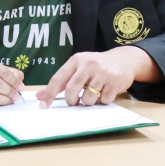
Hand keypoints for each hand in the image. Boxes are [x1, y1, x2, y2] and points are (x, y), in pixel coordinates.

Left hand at [36, 46, 160, 107]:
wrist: (123, 60)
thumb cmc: (95, 66)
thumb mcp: (77, 67)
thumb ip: (60, 81)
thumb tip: (40, 95)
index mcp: (76, 60)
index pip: (58, 79)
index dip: (49, 94)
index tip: (43, 105)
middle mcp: (88, 64)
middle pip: (71, 90)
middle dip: (71, 100)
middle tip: (73, 101)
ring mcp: (103, 73)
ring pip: (88, 98)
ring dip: (88, 101)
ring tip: (93, 93)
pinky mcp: (115, 81)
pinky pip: (103, 100)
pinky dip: (102, 100)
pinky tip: (105, 91)